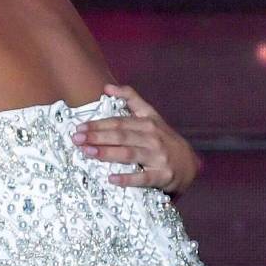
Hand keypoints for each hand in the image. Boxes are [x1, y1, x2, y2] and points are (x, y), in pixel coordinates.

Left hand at [71, 83, 199, 194]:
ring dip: (107, 153)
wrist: (189, 164)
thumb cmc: (163, 138)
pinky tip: (111, 178)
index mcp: (147, 122)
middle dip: (97, 136)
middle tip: (77, 139)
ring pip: (129, 154)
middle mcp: (153, 137)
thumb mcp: (150, 116)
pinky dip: (127, 178)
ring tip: (88, 152)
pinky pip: (143, 178)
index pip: (119, 122)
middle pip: (121, 136)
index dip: (99, 124)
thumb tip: (107, 87)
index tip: (79, 126)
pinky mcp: (162, 175)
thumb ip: (131, 99)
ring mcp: (158, 157)